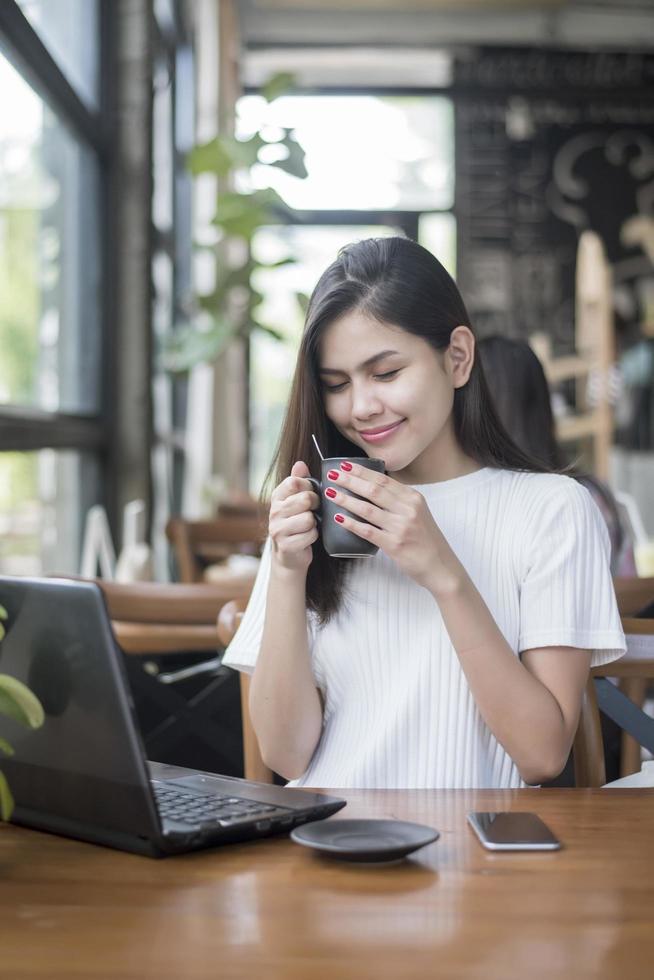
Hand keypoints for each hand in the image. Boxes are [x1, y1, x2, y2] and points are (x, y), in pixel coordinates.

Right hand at [268, 461, 319, 573]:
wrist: (289, 554)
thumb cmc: (296, 523)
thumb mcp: (296, 500)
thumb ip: (299, 481)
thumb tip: (300, 463)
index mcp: (277, 496)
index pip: (294, 482)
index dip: (308, 487)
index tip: (310, 493)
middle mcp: (274, 511)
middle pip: (305, 499)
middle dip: (315, 505)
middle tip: (313, 511)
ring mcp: (278, 529)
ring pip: (309, 518)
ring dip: (314, 523)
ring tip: (308, 526)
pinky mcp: (286, 545)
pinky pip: (310, 535)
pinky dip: (313, 536)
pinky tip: (307, 538)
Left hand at [325, 461, 456, 592]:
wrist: (441, 567)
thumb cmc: (426, 540)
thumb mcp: (418, 513)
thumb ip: (399, 501)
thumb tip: (374, 487)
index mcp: (413, 498)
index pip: (383, 479)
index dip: (362, 472)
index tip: (345, 466)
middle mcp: (408, 509)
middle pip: (374, 490)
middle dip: (350, 481)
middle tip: (332, 475)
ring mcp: (401, 527)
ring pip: (367, 509)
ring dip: (346, 500)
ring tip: (331, 493)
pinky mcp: (394, 545)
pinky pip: (368, 531)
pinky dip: (351, 524)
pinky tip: (338, 518)